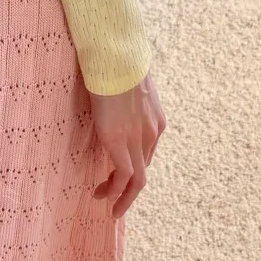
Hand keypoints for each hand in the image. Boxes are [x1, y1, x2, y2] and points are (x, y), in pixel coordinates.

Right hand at [89, 71, 165, 219]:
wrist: (115, 54)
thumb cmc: (117, 62)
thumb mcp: (129, 85)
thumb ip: (127, 97)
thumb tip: (114, 97)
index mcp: (156, 120)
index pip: (146, 154)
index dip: (131, 169)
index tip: (114, 175)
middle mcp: (152, 132)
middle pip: (143, 170)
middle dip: (128, 189)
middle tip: (114, 201)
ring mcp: (138, 138)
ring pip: (137, 180)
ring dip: (123, 197)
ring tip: (108, 206)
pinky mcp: (120, 141)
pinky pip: (123, 176)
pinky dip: (116, 192)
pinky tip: (103, 196)